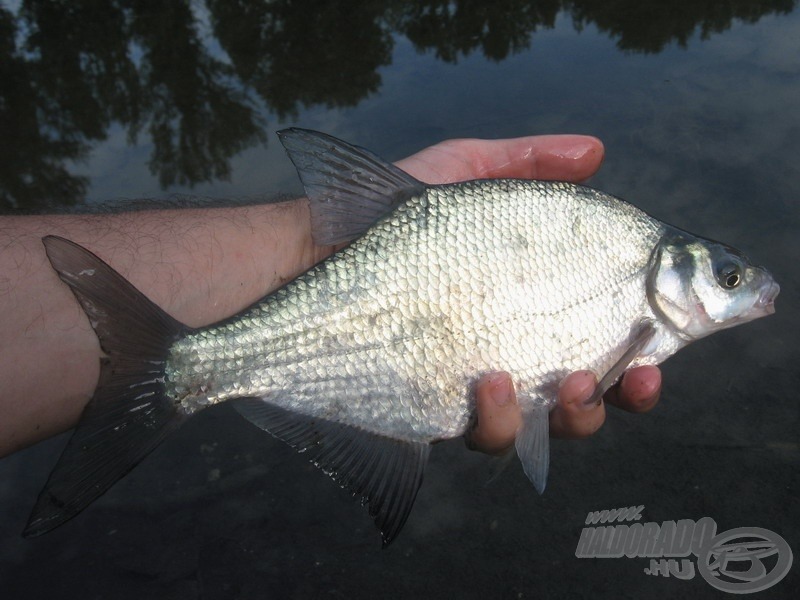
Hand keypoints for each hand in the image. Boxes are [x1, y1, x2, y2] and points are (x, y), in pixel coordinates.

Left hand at [391, 134, 661, 451]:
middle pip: (585, 391)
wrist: (306, 259)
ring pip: (544, 427)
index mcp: (527, 303)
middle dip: (621, 395)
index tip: (659, 340)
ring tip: (573, 384)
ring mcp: (474, 385)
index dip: (637, 346)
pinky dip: (504, 418)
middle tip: (638, 375)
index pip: (598, 331)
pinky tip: (495, 383)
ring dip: (578, 416)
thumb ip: (526, 164)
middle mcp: (510, 348)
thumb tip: (596, 153)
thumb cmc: (382, 218)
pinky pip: (486, 434)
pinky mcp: (436, 411)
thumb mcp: (459, 174)